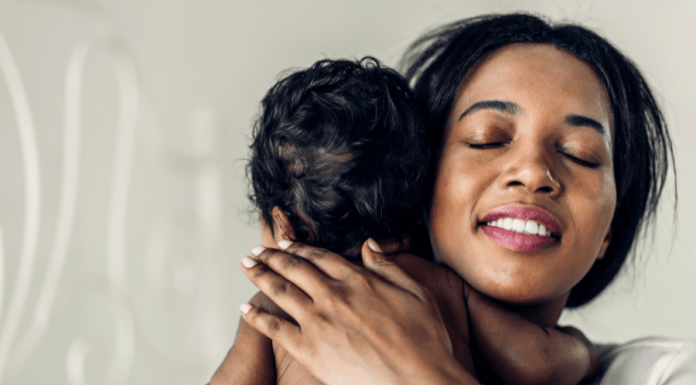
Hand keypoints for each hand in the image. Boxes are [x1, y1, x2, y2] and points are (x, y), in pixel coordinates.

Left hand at [239, 239, 477, 384]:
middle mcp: (333, 295)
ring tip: (247, 266)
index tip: (286, 243)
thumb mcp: (416, 292)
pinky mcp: (308, 349)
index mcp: (358, 280)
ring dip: (260, 275)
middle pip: (294, 268)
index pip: (319, 257)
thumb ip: (388, 266)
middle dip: (272, 256)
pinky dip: (257, 316)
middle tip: (257, 251)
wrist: (419, 380)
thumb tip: (369, 245)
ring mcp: (318, 322)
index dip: (299, 248)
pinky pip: (275, 328)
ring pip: (280, 291)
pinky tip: (245, 308)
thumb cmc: (425, 341)